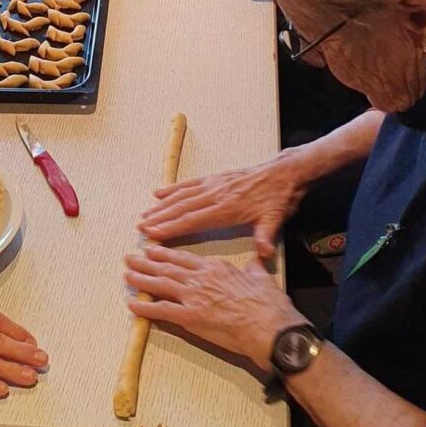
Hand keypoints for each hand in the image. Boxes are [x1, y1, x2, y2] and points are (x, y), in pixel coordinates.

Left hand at [125, 246, 304, 371]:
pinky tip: (132, 304)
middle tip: (131, 258)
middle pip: (167, 267)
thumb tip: (257, 259)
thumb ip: (254, 267)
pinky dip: (145, 307)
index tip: (154, 249)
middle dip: (147, 262)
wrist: (269, 326)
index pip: (185, 258)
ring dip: (141, 279)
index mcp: (216, 267)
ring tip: (127, 275)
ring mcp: (193, 297)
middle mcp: (201, 278)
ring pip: (160, 284)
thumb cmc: (268, 304)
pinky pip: (162, 310)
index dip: (166, 254)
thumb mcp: (261, 277)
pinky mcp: (190, 317)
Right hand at [138, 150, 312, 259]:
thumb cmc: (279, 198)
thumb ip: (266, 237)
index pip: (193, 220)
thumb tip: (264, 254)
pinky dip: (173, 189)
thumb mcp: (275, 219)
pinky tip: (159, 193)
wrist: (285, 172)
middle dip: (159, 218)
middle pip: (181, 208)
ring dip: (161, 206)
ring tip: (145, 214)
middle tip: (140, 227)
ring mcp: (214, 185)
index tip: (152, 233)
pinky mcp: (216, 178)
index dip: (171, 227)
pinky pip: (190, 184)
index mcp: (227, 208)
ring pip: (182, 196)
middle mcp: (216, 195)